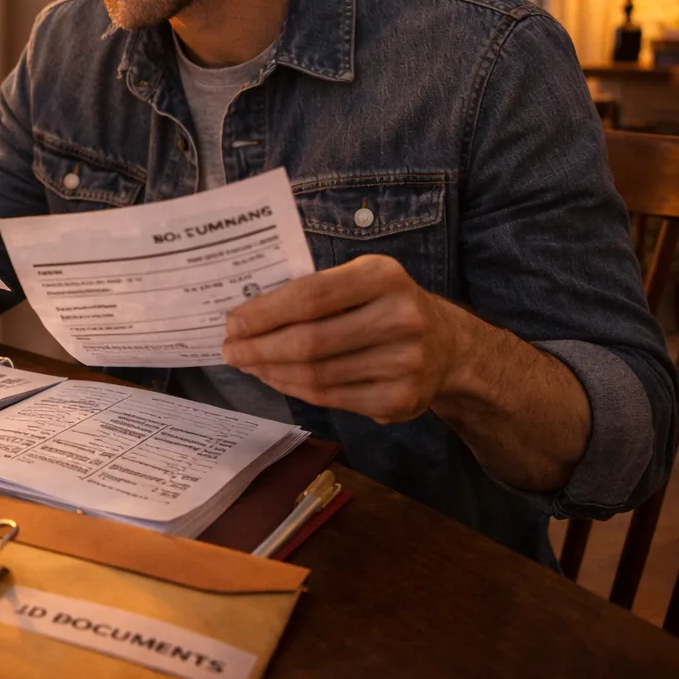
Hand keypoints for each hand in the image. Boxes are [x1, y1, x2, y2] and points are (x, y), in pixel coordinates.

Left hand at [222, 254, 465, 423]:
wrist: (448, 347)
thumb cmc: (384, 305)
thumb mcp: (360, 280)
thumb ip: (313, 290)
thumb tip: (245, 316)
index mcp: (384, 276)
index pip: (310, 295)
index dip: (265, 312)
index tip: (232, 322)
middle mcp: (401, 319)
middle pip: (310, 342)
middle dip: (259, 348)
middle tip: (229, 350)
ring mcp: (405, 364)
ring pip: (316, 376)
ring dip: (270, 372)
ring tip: (247, 363)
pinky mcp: (400, 401)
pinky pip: (330, 399)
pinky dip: (294, 389)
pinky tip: (275, 378)